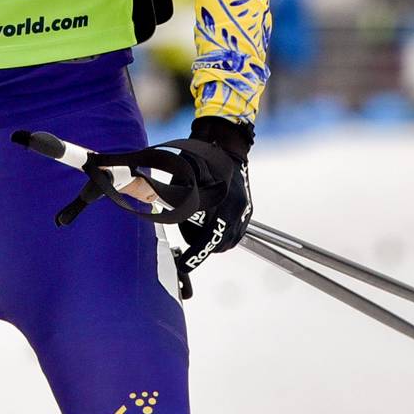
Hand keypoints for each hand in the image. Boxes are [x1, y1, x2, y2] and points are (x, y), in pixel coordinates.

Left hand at [169, 116, 252, 285]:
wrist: (226, 148)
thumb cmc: (202, 162)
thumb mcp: (184, 182)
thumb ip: (179, 205)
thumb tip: (167, 220)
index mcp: (222, 206)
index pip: (207, 241)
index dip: (194, 256)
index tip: (184, 265)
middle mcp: (236, 211)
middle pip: (218, 245)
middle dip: (202, 245)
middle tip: (188, 235)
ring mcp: (244, 212)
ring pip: (228, 241)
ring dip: (212, 240)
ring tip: (199, 225)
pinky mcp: (247, 211)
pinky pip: (235, 233)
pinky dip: (222, 233)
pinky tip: (211, 222)